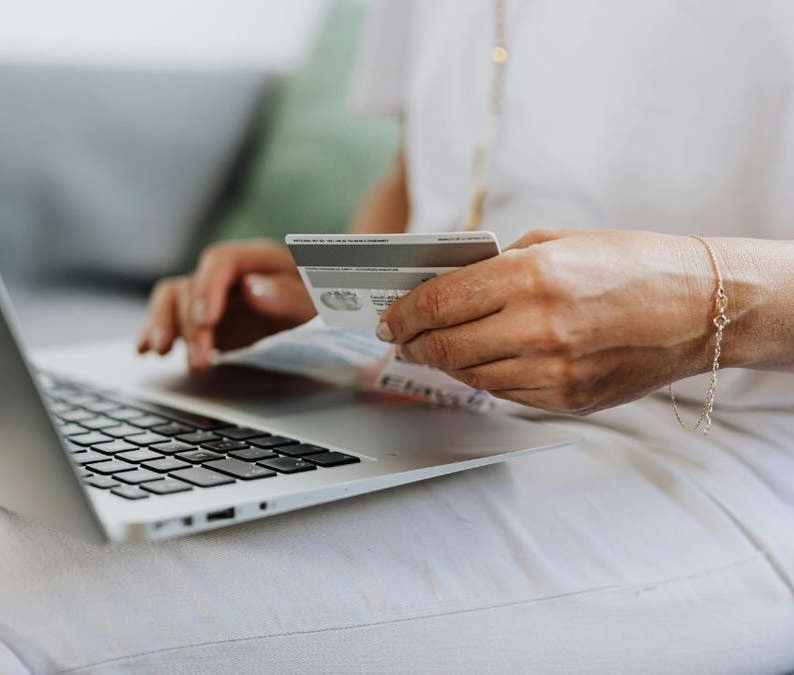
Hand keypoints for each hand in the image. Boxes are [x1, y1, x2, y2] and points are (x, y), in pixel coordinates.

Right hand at [137, 239, 315, 371]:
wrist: (321, 312)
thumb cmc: (321, 302)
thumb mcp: (317, 301)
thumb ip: (289, 295)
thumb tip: (253, 289)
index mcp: (256, 259)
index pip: (220, 261)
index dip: (208, 288)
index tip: (206, 320)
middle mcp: (226, 273)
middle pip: (192, 286)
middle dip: (191, 326)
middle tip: (201, 361)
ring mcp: (210, 295)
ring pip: (172, 299)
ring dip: (163, 325)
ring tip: (160, 353)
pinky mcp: (200, 318)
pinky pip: (169, 318)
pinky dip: (154, 332)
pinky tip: (144, 350)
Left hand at [376, 229, 721, 413]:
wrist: (702, 306)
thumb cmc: (631, 264)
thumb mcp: (558, 242)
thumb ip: (497, 264)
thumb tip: (442, 284)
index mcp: (533, 277)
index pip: (440, 302)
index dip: (403, 313)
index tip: (389, 317)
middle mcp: (540, 327)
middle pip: (444, 346)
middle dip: (412, 343)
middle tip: (400, 338)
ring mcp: (555, 371)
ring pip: (470, 375)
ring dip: (444, 362)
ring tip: (433, 348)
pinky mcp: (568, 399)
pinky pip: (504, 393)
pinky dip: (484, 377)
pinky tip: (481, 361)